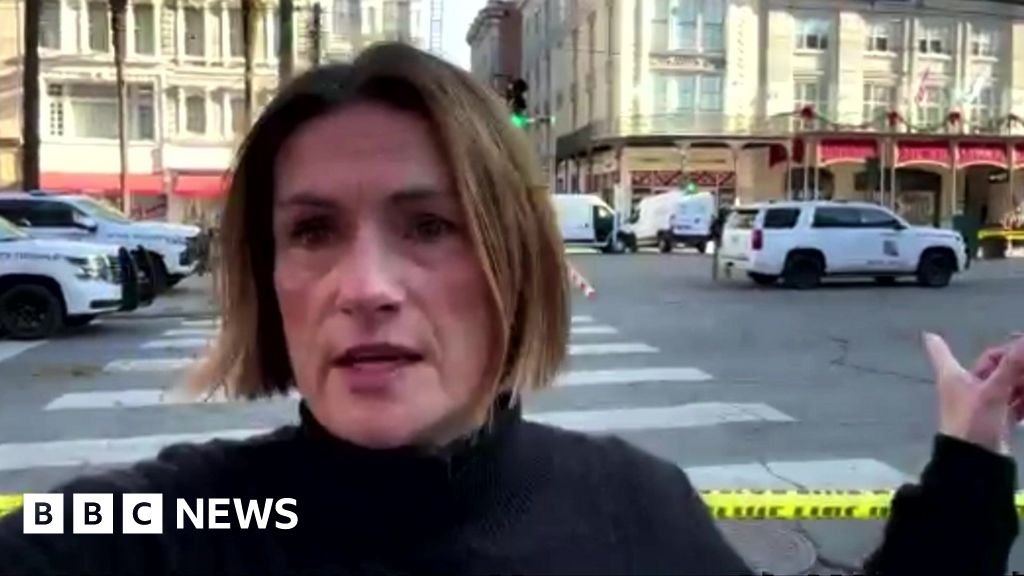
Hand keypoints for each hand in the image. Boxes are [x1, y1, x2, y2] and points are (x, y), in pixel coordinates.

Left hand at [923, 332, 1023, 454]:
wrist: (975, 461)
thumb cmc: (973, 421)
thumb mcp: (992, 391)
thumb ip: (1011, 365)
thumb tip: (1023, 340)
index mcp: (954, 376)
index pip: (942, 353)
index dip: (937, 344)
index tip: (929, 333)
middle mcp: (966, 386)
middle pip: (994, 365)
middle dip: (1015, 364)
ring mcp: (983, 403)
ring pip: (1008, 383)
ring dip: (1022, 382)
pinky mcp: (998, 419)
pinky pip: (1015, 402)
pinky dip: (1022, 400)